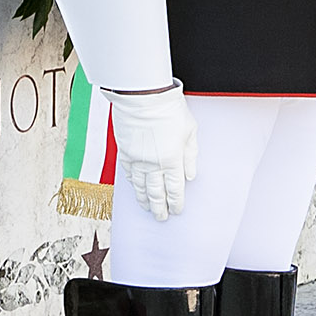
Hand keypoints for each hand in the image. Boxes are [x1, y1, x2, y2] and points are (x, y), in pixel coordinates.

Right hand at [105, 84, 197, 220]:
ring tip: (147, 209)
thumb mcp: (190, 132)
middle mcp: (153, 164)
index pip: (175, 189)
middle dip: (160, 207)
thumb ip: (190, 156)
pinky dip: (133, 184)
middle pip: (156, 192)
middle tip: (162, 218)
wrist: (142, 97)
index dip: (176, 202)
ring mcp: (137, 159)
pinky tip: (135, 189)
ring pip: (140, 187)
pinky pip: (129, 174)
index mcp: (172, 160)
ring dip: (145, 200)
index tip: (177, 210)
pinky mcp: (125, 152)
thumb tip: (190, 176)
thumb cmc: (170, 110)